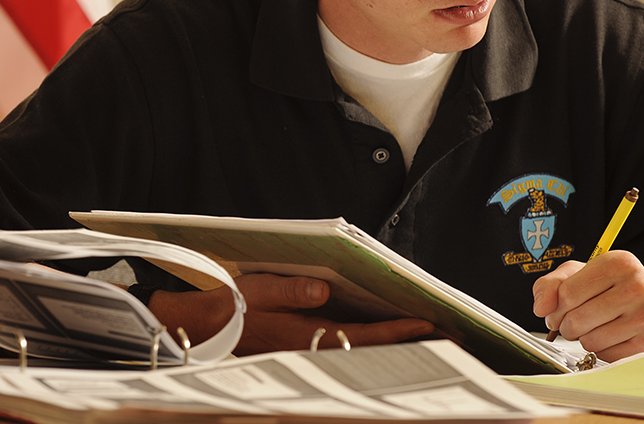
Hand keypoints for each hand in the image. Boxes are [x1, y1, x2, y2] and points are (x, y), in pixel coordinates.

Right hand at [150, 273, 433, 355]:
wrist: (198, 330)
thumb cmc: (226, 307)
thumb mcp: (254, 289)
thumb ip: (290, 289)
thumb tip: (323, 290)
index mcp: (304, 333)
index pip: (363, 334)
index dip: (398, 331)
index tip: (430, 325)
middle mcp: (310, 349)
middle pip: (369, 349)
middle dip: (407, 343)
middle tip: (445, 337)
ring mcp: (306, 354)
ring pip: (359, 351)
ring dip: (389, 345)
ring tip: (423, 337)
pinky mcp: (300, 352)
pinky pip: (343, 349)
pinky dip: (366, 344)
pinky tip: (379, 337)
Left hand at [532, 251, 643, 359]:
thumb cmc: (616, 290)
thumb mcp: (582, 275)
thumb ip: (551, 284)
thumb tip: (541, 307)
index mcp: (617, 262)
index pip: (567, 292)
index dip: (555, 307)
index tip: (559, 309)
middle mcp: (636, 286)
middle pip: (576, 318)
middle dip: (567, 325)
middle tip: (574, 322)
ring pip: (589, 340)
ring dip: (584, 339)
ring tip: (596, 328)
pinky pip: (607, 355)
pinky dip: (602, 350)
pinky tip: (613, 338)